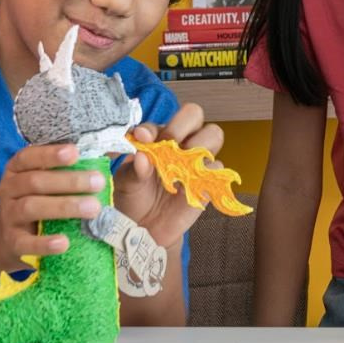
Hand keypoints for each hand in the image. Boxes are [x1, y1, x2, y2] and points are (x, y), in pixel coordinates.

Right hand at [0, 143, 104, 261]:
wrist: (16, 240)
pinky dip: (44, 243)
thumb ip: (79, 166)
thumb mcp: (55, 179)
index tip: (75, 152)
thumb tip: (111, 152)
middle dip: (70, 181)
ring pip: (30, 207)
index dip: (50, 154)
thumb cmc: (46, 199)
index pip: (29, 156)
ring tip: (93, 208)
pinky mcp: (13, 243)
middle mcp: (9, 189)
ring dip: (64, 207)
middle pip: (35, 181)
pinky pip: (25, 243)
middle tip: (99, 182)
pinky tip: (64, 243)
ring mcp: (9, 216)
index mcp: (19, 168)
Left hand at [113, 102, 221, 247]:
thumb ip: (134, 170)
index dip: (153, 127)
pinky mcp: (209, 179)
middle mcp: (180, 142)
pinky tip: (187, 185)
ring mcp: (197, 159)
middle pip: (193, 114)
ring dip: (198, 144)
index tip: (142, 138)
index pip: (161, 121)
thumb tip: (142, 158)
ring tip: (181, 164)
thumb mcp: (126, 184)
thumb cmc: (134, 198)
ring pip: (213, 133)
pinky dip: (204, 172)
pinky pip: (217, 166)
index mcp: (158, 137)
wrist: (145, 228)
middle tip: (169, 145)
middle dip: (181, 126)